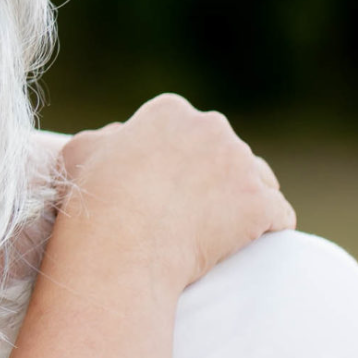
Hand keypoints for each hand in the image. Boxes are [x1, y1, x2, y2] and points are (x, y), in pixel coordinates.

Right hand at [54, 94, 294, 289]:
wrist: (121, 244)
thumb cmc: (93, 200)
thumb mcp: (78, 153)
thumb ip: (105, 138)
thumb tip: (120, 137)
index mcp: (170, 112)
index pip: (185, 129)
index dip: (175, 158)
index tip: (164, 186)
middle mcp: (212, 128)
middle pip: (224, 150)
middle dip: (213, 176)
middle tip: (189, 211)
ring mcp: (241, 164)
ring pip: (256, 178)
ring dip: (242, 200)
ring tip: (220, 230)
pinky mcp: (261, 203)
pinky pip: (279, 214)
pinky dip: (269, 228)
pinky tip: (254, 242)